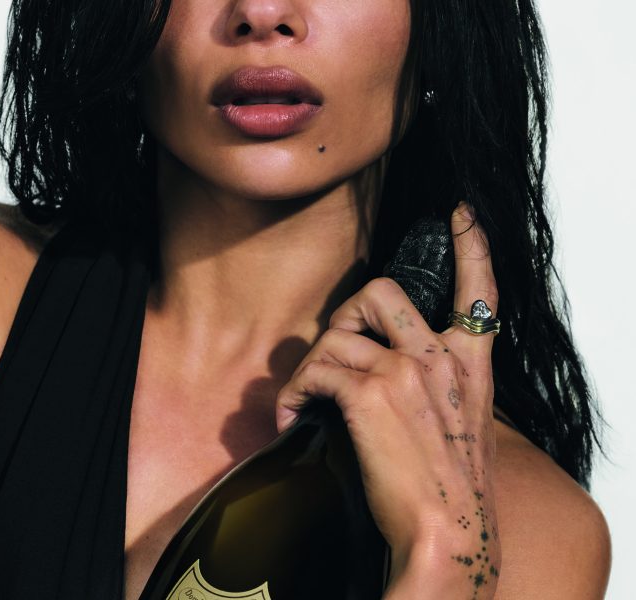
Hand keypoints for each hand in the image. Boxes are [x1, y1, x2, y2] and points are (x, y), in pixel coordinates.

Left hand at [275, 202, 500, 598]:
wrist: (449, 535)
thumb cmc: (453, 491)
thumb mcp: (469, 429)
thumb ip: (444, 391)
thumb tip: (401, 378)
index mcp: (469, 365)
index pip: (479, 291)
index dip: (471, 246)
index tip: (460, 216)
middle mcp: (438, 357)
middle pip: (379, 291)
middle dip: (344, 315)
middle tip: (332, 357)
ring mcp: (404, 371)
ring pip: (334, 338)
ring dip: (308, 371)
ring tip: (300, 405)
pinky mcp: (368, 395)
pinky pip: (314, 373)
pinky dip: (291, 396)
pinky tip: (290, 421)